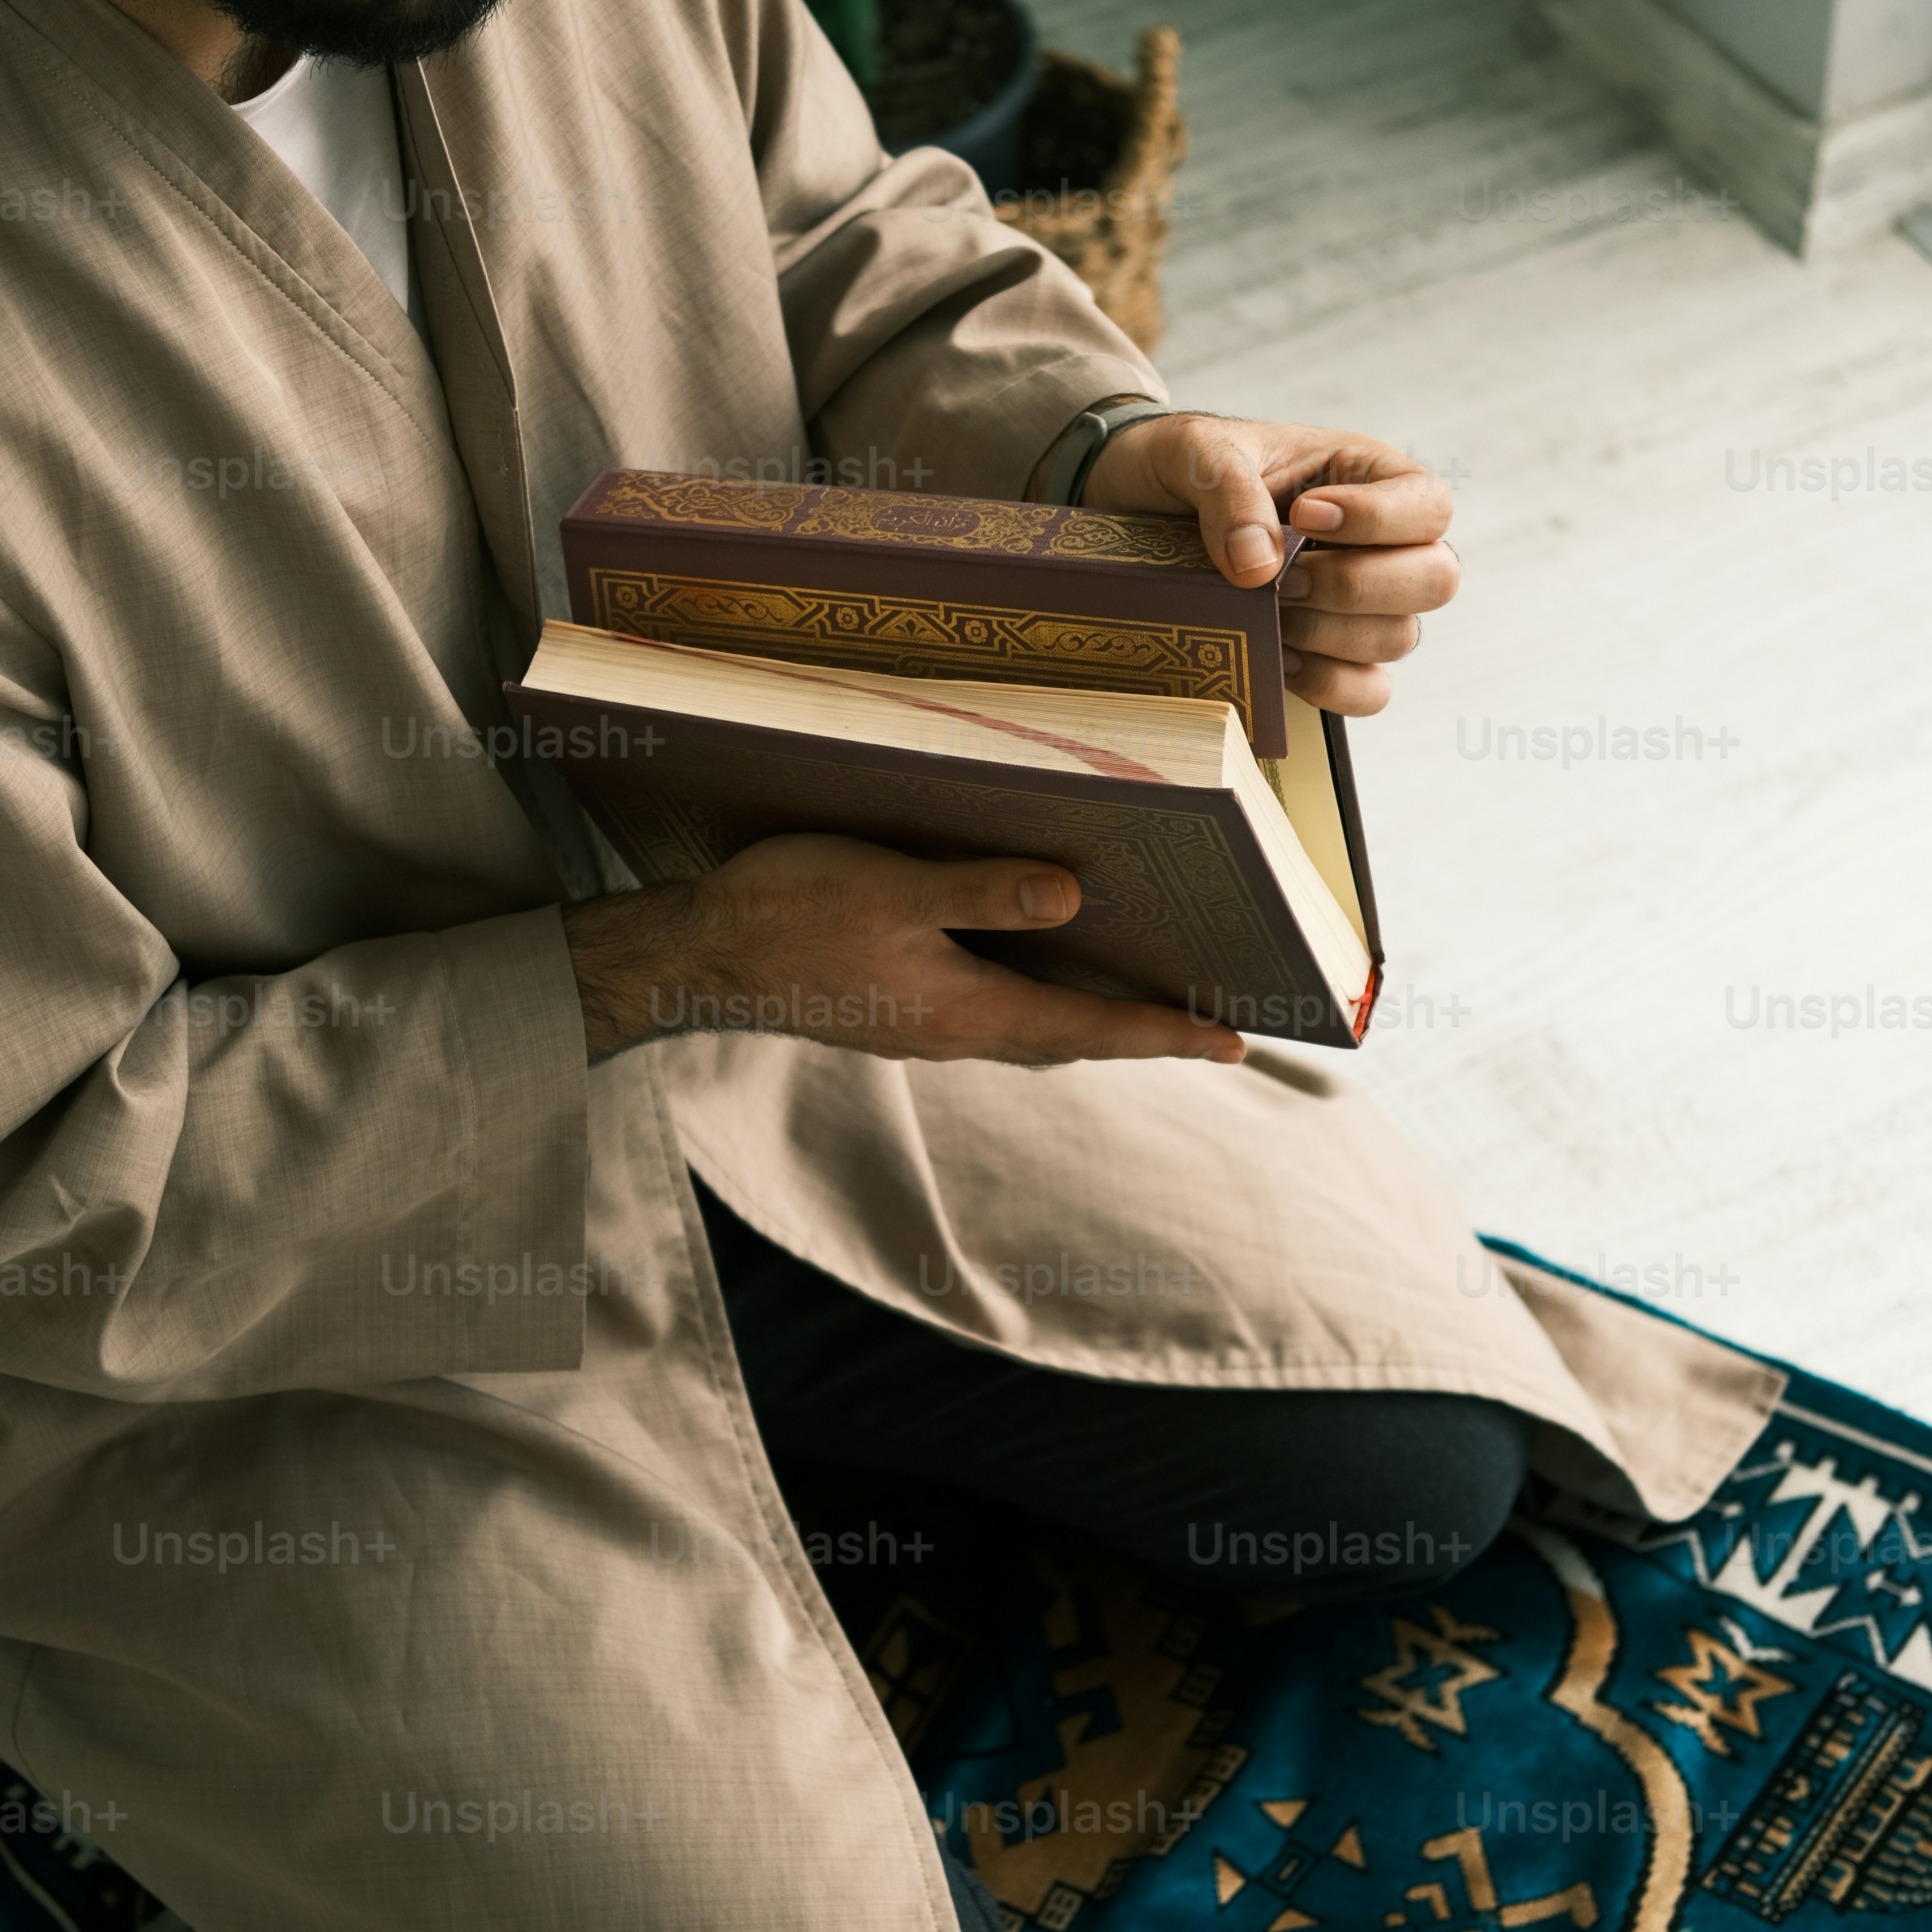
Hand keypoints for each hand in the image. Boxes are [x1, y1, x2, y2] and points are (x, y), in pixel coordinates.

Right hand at [561, 832, 1251, 1070]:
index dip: (1167, 1032)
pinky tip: (1042, 971)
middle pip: (1074, 1037)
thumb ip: (980, 893)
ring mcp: (923, 1024)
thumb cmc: (786, 916)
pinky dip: (1041, 1002)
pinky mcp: (896, 1007)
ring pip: (1034, 1028)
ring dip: (1095, 1020)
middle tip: (1214, 1030)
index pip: (1092, 1026)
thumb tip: (1073, 897)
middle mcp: (954, 1031)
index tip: (1236, 1041)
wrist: (695, 958)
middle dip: (1145, 1033)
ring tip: (1149, 1004)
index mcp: (964, 1012)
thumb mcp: (887, 890)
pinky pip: (995, 1011)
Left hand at [1082, 413, 1457, 717]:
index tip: (1305, 516)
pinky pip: (1368, 691)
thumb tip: (1259, 570)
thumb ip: (1231, 494)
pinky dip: (1330, 685)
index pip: (1428, 505)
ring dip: (1331, 633)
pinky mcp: (1331, 655)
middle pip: (1434, 579)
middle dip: (1356, 585)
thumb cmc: (1185, 468)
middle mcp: (1381, 544)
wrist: (1137, 509)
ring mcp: (1361, 606)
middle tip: (1284, 580)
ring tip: (1269, 614)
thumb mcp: (1197, 453)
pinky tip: (1278, 661)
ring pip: (1399, 637)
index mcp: (1368, 477)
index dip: (1380, 520)